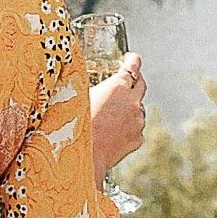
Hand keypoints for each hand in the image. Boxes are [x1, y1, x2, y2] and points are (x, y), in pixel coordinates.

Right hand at [85, 50, 146, 174]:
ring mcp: (137, 122)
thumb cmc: (74, 127)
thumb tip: (81, 77)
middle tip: (128, 80)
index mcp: (118, 87)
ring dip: (129, 107)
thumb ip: (88, 85)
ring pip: (138, 108)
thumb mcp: (78, 97)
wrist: (83, 159)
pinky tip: (113, 131)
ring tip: (111, 115)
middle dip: (135, 80)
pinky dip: (128, 126)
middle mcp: (132, 102)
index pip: (133, 66)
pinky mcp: (137, 139)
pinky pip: (136, 127)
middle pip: (141, 84)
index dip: (132, 60)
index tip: (132, 58)